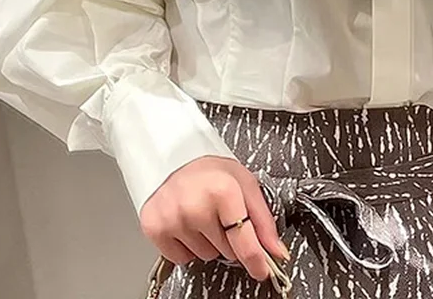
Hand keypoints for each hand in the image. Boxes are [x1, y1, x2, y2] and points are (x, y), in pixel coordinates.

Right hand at [139, 156, 289, 280]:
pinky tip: (186, 223)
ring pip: (205, 256)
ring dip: (208, 242)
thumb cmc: (212, 172)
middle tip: (221, 214)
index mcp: (223, 191)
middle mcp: (195, 206)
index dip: (256, 260)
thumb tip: (277, 251)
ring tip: (202, 214)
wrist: (176, 161)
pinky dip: (187, 246)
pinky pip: (181, 258)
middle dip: (229, 238)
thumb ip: (263, 220)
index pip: (244, 241)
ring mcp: (173, 218)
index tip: (262, 270)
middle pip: (227, 251)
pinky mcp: (154, 228)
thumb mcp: (245, 185)